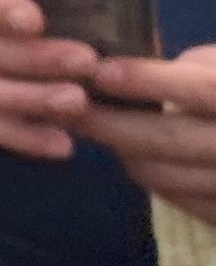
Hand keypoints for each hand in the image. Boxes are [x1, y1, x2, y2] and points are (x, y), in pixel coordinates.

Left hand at [80, 45, 215, 223]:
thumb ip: (197, 68)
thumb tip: (132, 71)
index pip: (202, 89)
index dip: (148, 81)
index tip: (101, 71)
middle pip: (169, 140)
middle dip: (110, 123)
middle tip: (64, 106)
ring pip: (162, 173)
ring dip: (121, 149)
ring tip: (91, 126)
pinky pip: (176, 197)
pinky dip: (148, 173)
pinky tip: (131, 152)